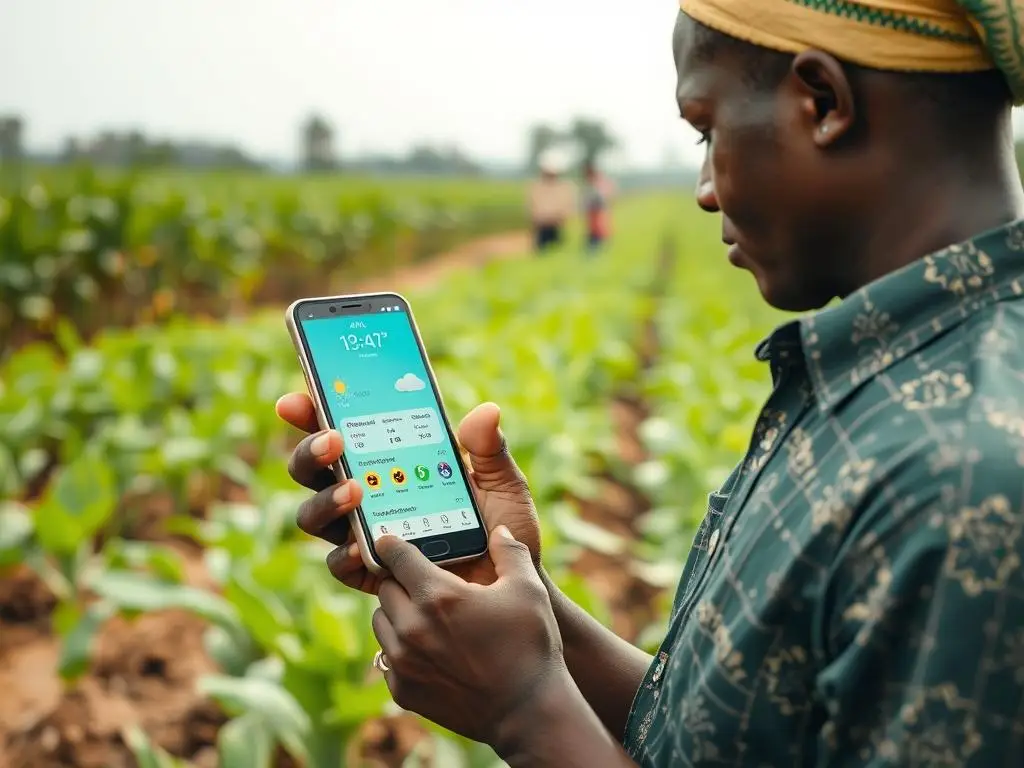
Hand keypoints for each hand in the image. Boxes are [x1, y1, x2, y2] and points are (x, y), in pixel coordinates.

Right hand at [275, 394, 540, 593]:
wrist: (514, 587)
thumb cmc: (504, 529)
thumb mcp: (501, 482)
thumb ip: (489, 449)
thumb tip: (485, 412)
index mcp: (389, 462)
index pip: (339, 431)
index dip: (311, 413)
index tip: (298, 399)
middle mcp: (366, 496)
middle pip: (314, 470)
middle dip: (311, 451)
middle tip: (333, 440)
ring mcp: (363, 534)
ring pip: (315, 514)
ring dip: (325, 499)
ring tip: (353, 490)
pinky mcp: (371, 574)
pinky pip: (340, 565)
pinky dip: (344, 554)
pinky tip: (361, 544)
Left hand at [372, 525, 570, 747]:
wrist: (529, 712)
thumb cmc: (531, 645)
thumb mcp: (528, 589)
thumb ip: (509, 551)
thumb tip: (498, 530)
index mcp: (438, 595)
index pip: (397, 557)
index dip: (392, 545)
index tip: (387, 542)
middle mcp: (412, 627)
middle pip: (386, 589)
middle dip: (401, 582)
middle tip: (421, 583)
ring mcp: (404, 662)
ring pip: (382, 623)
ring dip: (397, 615)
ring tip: (423, 616)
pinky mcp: (404, 691)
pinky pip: (387, 659)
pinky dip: (401, 650)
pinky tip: (426, 649)